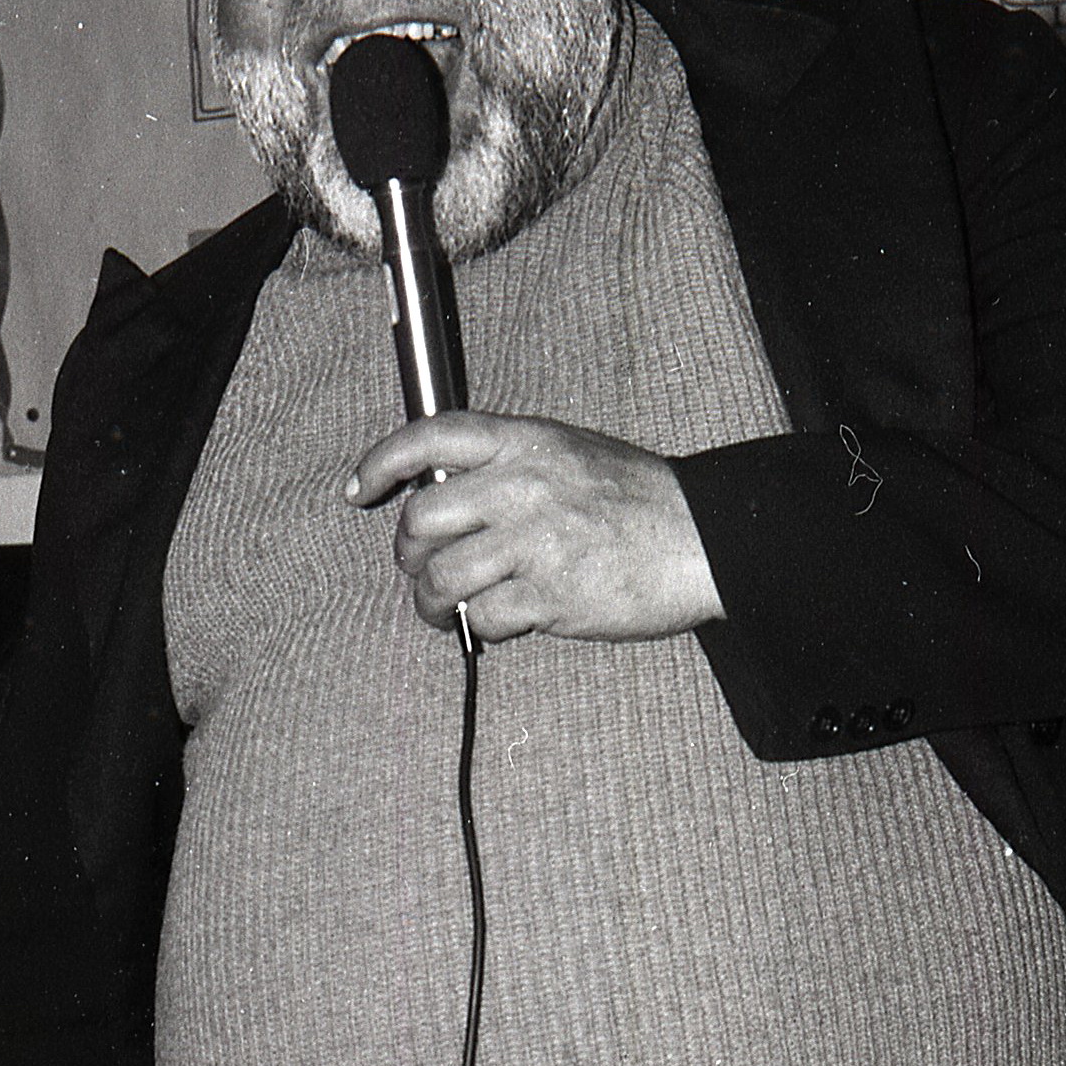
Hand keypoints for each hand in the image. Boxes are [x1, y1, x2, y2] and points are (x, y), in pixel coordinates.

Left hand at [348, 410, 722, 642]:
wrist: (705, 539)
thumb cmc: (637, 500)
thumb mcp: (570, 452)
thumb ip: (507, 464)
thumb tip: (445, 495)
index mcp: (525, 442)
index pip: (429, 438)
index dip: (381, 463)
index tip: (360, 491)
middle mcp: (522, 486)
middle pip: (421, 520)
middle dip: (408, 554)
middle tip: (422, 568)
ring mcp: (534, 541)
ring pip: (441, 577)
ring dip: (432, 601)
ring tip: (445, 608)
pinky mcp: (550, 594)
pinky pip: (482, 616)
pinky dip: (481, 626)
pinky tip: (499, 621)